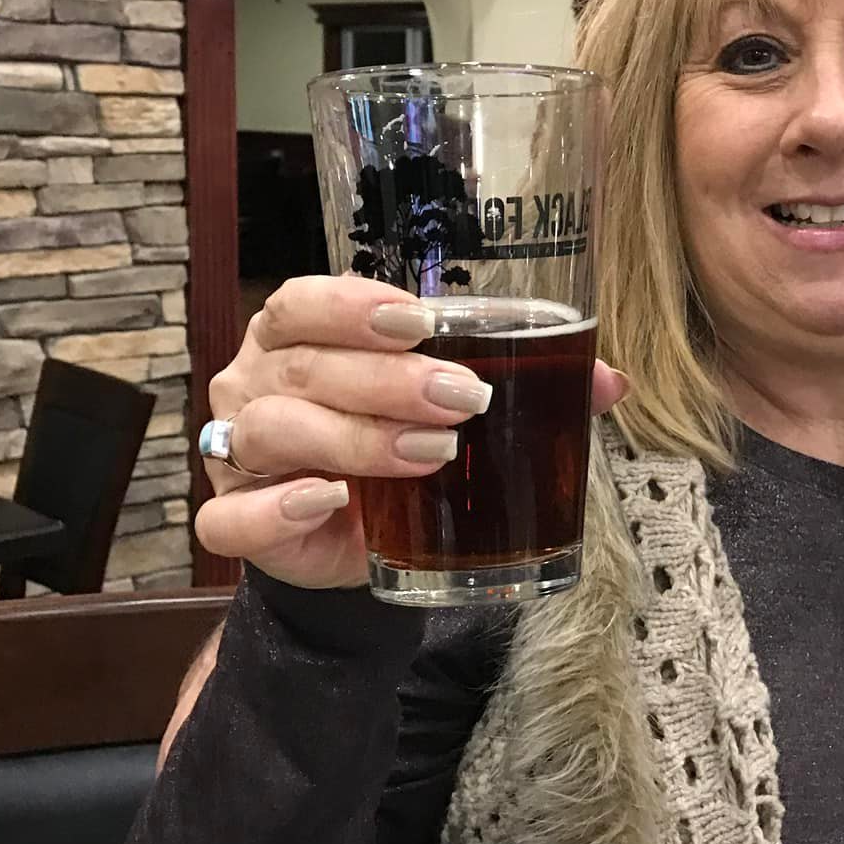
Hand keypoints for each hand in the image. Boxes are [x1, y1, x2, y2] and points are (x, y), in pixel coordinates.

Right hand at [196, 276, 627, 589]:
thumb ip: (525, 386)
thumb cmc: (397, 450)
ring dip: (355, 439)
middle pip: (303, 367)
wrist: (360, 541)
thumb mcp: (451, 411)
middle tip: (461, 399)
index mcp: (298, 336)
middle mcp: (257, 383)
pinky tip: (331, 499)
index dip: (355, 306)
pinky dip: (279, 508)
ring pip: (272, 432)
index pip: (306, 302)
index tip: (423, 321)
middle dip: (387, 381)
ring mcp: (235, 452)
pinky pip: (232, 516)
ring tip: (429, 455)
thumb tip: (611, 381)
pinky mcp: (234, 519)